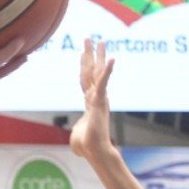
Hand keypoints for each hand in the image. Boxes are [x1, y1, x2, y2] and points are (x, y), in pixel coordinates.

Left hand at [70, 38, 116, 160]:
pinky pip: (103, 82)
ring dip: (99, 56)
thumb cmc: (86, 147)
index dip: (84, 66)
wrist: (94, 151)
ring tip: (100, 40)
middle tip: (90, 38)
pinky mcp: (100, 101)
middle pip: (92, 71)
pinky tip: (111, 58)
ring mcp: (99, 98)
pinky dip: (107, 70)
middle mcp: (96, 97)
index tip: (83, 53)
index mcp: (90, 102)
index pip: (86, 80)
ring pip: (98, 72)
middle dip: (91, 54)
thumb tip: (76, 144)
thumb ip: (77, 133)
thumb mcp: (77, 136)